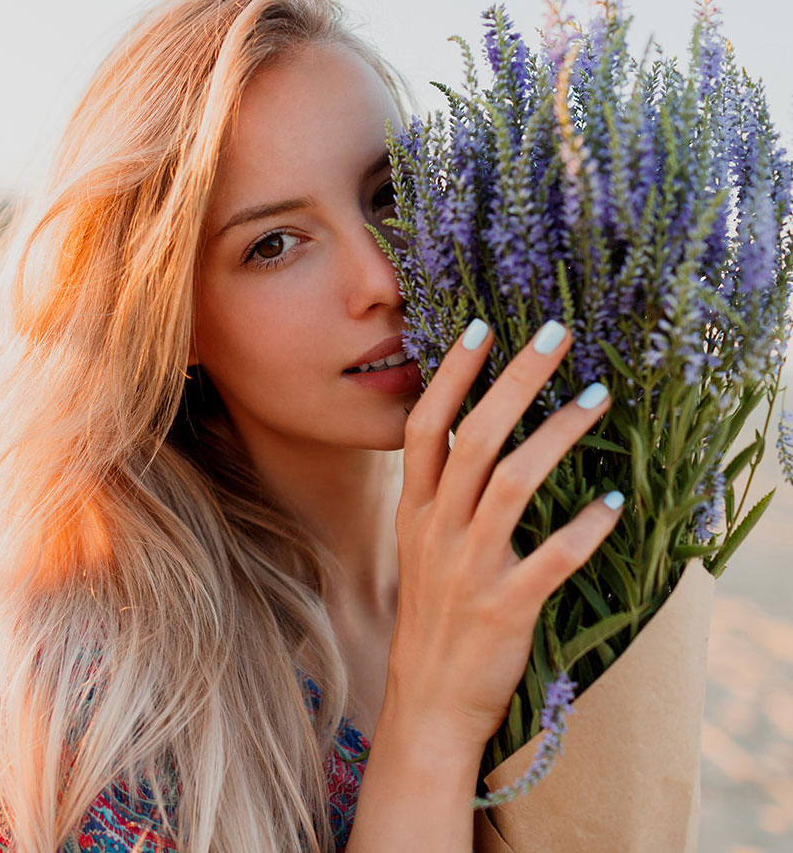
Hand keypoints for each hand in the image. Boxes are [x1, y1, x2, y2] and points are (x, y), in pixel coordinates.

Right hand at [385, 319, 621, 754]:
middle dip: (515, 381)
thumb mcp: (420, 546)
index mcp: (416, 511)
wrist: (427, 700)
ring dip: (558, 436)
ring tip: (598, 399)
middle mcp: (438, 530)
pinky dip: (585, 528)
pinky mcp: (505, 606)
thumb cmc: (432, 614)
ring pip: (512, 485)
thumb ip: (440, 493)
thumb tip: (474, 435)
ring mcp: (470, 568)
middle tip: (557, 336)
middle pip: (474, 439)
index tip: (481, 328)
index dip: (452, 376)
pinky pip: (550, 559)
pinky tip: (614, 502)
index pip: (426, 426)